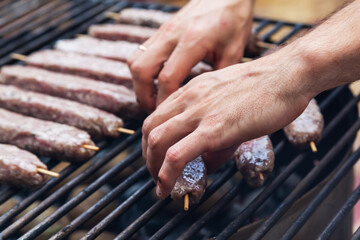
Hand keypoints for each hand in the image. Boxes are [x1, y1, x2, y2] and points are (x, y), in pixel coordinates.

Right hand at [128, 0, 253, 111]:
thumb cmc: (232, 18)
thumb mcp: (234, 51)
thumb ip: (219, 76)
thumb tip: (207, 99)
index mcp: (192, 42)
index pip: (167, 78)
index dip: (164, 101)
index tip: (168, 114)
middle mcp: (171, 36)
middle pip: (141, 70)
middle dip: (143, 95)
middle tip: (154, 110)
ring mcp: (162, 31)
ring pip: (135, 61)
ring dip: (139, 83)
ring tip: (153, 97)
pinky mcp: (160, 30)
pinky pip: (140, 53)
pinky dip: (142, 71)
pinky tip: (155, 80)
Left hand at [142, 50, 312, 198]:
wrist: (287, 75)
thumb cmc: (266, 87)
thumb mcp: (230, 102)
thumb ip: (214, 130)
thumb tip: (206, 162)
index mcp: (192, 91)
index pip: (159, 115)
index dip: (152, 139)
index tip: (157, 155)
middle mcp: (189, 99)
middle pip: (150, 128)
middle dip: (147, 154)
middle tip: (154, 172)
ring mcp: (199, 113)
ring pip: (157, 141)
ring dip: (152, 167)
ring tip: (159, 184)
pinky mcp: (212, 129)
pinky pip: (176, 154)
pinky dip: (166, 174)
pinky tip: (166, 187)